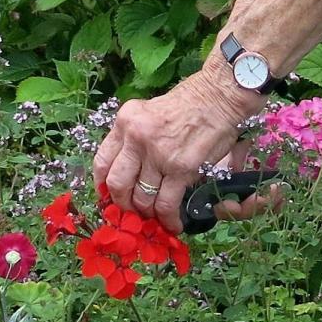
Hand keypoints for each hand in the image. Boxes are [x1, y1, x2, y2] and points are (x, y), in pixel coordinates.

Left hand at [94, 70, 262, 232]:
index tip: (109, 196)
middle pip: (117, 184)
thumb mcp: (150, 112)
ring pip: (142, 198)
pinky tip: (173, 224)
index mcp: (126, 121)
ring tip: (156, 217)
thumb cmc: (189, 103)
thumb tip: (129, 172)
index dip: (102, 186)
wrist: (219, 97)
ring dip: (148, 213)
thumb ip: (135, 138)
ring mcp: (158, 154)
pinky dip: (168, 219)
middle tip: (133, 212)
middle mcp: (137, 137)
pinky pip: (166, 203)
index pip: (102, 161)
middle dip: (124, 205)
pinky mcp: (180, 168)